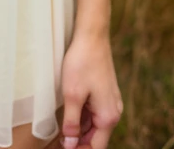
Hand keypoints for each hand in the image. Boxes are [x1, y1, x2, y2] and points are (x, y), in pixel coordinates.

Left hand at [59, 32, 122, 147]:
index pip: (96, 147)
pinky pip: (94, 113)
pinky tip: (69, 116)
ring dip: (80, 131)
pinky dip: (83, 118)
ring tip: (61, 132)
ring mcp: (110, 102)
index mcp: (108, 117)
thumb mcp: (72, 94)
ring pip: (94, 126)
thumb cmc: (82, 63)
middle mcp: (113, 112)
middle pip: (96, 138)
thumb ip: (71, 123)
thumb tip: (70, 144)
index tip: (63, 148)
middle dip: (79, 142)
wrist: (92, 36)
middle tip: (59, 142)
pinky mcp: (105, 94)